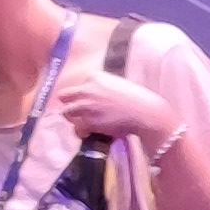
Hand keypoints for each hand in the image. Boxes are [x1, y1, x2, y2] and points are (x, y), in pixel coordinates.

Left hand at [52, 63, 172, 150]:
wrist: (146, 113)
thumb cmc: (137, 99)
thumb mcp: (118, 84)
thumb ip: (103, 87)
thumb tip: (97, 96)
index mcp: (94, 77)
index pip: (80, 84)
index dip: (84, 94)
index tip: (91, 101)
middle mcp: (86, 89)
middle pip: (64, 96)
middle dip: (69, 103)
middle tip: (75, 111)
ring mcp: (86, 105)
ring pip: (65, 112)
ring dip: (72, 118)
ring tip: (82, 123)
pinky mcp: (88, 121)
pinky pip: (76, 128)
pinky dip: (81, 131)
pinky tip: (89, 132)